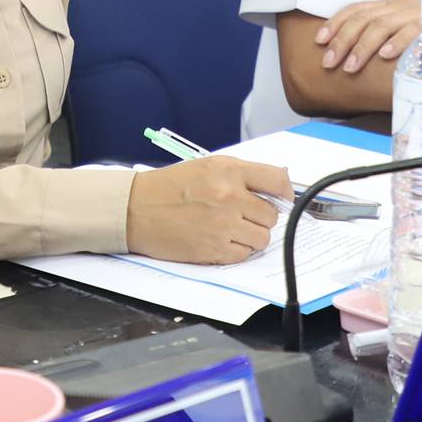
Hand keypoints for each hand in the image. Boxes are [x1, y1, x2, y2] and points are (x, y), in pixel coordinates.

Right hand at [125, 156, 289, 263]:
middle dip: (259, 217)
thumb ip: (241, 175)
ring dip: (250, 236)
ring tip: (228, 228)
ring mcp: (222, 224)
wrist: (135, 209)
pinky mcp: (214, 249)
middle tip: (240, 215)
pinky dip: (235, 250)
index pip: (277, 181)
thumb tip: (276, 188)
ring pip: (262, 238)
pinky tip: (218, 239)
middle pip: (272, 215)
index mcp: (228, 171)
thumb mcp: (206, 166)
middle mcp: (229, 196)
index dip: (285, 193)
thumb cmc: (169, 187)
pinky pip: (244, 255)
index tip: (282, 199)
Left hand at [315, 0, 421, 72]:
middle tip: (329, 61)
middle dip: (342, 40)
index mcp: (388, 5)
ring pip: (382, 25)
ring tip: (350, 66)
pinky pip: (412, 31)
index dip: (334, 23)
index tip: (319, 41)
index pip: (355, 9)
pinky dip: (397, 43)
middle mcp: (398, 6)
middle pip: (363, 19)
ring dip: (363, 47)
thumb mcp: (401, 28)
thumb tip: (348, 54)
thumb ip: (380, 35)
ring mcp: (415, 14)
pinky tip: (385, 56)